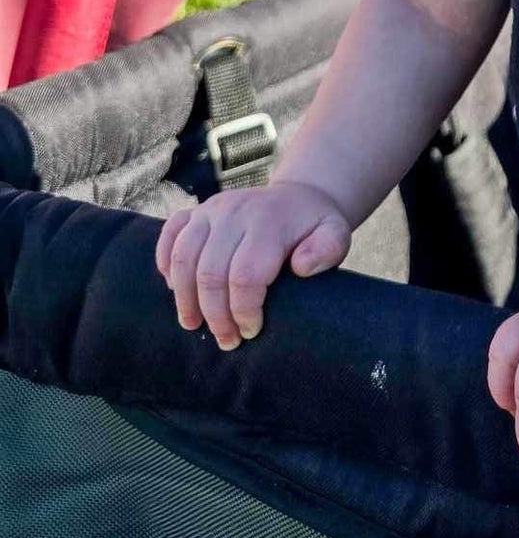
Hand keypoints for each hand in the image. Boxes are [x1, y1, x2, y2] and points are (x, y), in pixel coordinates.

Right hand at [155, 180, 352, 349]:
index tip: (251, 330)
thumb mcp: (335, 235)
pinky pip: (170, 234)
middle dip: (215, 314)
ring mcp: (212, 209)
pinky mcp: (197, 211)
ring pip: (184, 257)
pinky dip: (165, 262)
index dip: (243, 310)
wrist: (299, 197)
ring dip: (185, 297)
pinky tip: (174, 288)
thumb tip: (300, 267)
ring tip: (194, 325)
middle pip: (210, 271)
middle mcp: (235, 212)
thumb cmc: (314, 226)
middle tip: (226, 340)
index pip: (246, 274)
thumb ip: (327, 250)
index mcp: (269, 222)